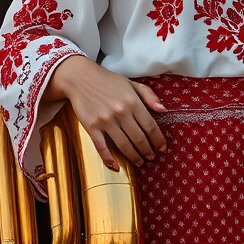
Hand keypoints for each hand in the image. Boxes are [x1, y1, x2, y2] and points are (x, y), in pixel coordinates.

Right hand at [45, 55, 166, 170]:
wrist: (80, 78)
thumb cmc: (108, 81)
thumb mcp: (131, 83)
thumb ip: (149, 95)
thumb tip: (163, 110)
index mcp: (132, 101)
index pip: (150, 126)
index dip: (158, 140)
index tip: (162, 148)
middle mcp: (121, 112)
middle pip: (139, 138)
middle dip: (148, 151)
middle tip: (151, 157)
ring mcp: (105, 121)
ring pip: (124, 145)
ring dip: (134, 157)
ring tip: (139, 162)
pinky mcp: (91, 126)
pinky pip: (102, 147)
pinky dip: (109, 158)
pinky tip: (115, 165)